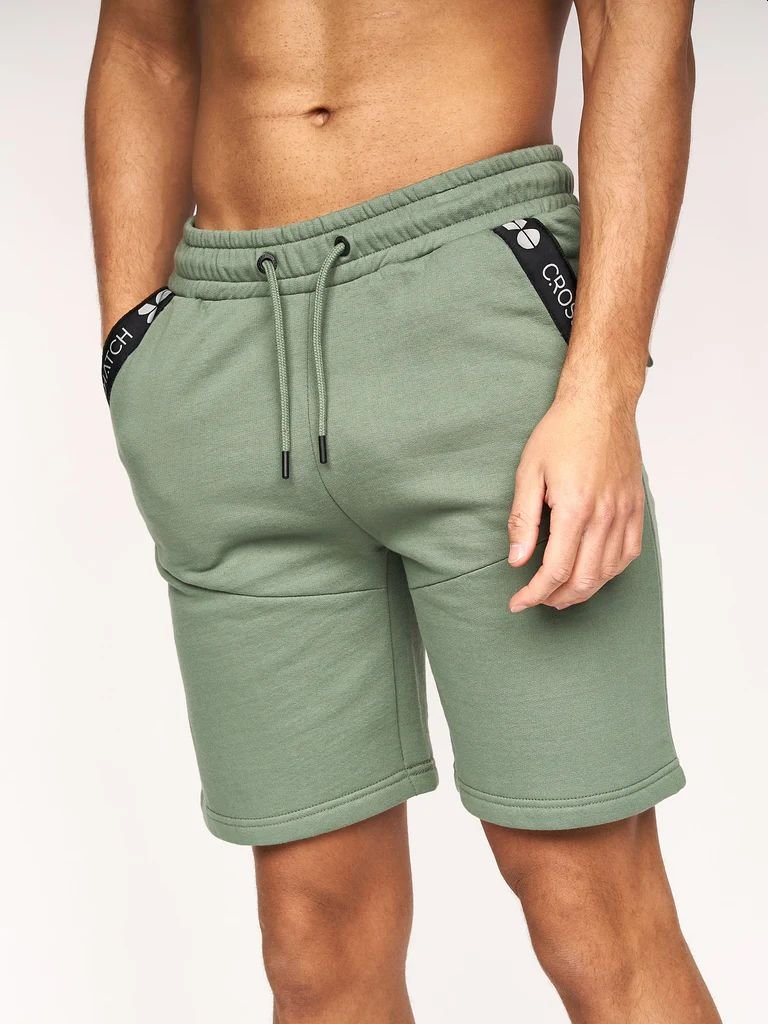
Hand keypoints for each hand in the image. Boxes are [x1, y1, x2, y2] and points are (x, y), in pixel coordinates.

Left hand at [507, 391, 644, 611]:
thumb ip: (523, 520)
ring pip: (608, 571)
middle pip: (584, 578)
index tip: (518, 602)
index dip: (535, 593)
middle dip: (557, 598)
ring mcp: (624, 512)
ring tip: (560, 594)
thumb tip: (517, 560)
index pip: (556, 570)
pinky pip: (629, 552)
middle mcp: (604, 515)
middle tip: (537, 600)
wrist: (600, 404)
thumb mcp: (529, 472)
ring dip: (583, 590)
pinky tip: (593, 574)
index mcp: (575, 508)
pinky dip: (610, 572)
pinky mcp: (636, 507)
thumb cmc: (562, 432)